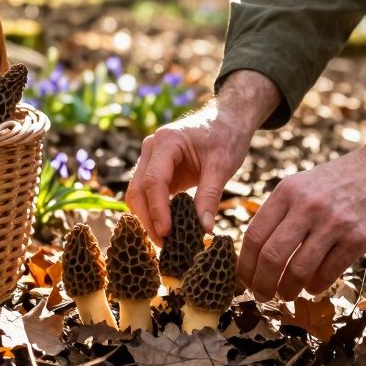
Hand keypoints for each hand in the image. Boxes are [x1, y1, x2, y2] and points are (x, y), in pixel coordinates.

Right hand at [127, 70, 280, 242]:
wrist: (227, 120)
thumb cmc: (226, 136)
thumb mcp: (222, 165)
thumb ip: (210, 196)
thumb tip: (204, 229)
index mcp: (166, 141)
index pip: (154, 180)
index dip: (157, 209)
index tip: (166, 233)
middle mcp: (151, 148)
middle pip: (138, 189)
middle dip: (148, 218)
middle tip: (164, 245)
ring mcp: (151, 159)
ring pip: (138, 194)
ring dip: (147, 218)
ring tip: (164, 242)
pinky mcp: (156, 170)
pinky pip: (148, 194)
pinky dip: (153, 212)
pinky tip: (166, 230)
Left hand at [237, 114, 365, 299]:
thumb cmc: (339, 181)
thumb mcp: (302, 185)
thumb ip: (280, 213)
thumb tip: (256, 255)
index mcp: (287, 191)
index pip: (254, 236)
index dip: (245, 265)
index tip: (245, 280)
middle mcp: (307, 205)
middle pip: (271, 256)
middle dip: (262, 283)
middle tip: (262, 295)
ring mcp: (334, 222)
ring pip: (299, 269)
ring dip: (288, 290)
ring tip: (287, 294)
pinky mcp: (359, 237)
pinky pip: (328, 272)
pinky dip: (315, 286)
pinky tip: (312, 287)